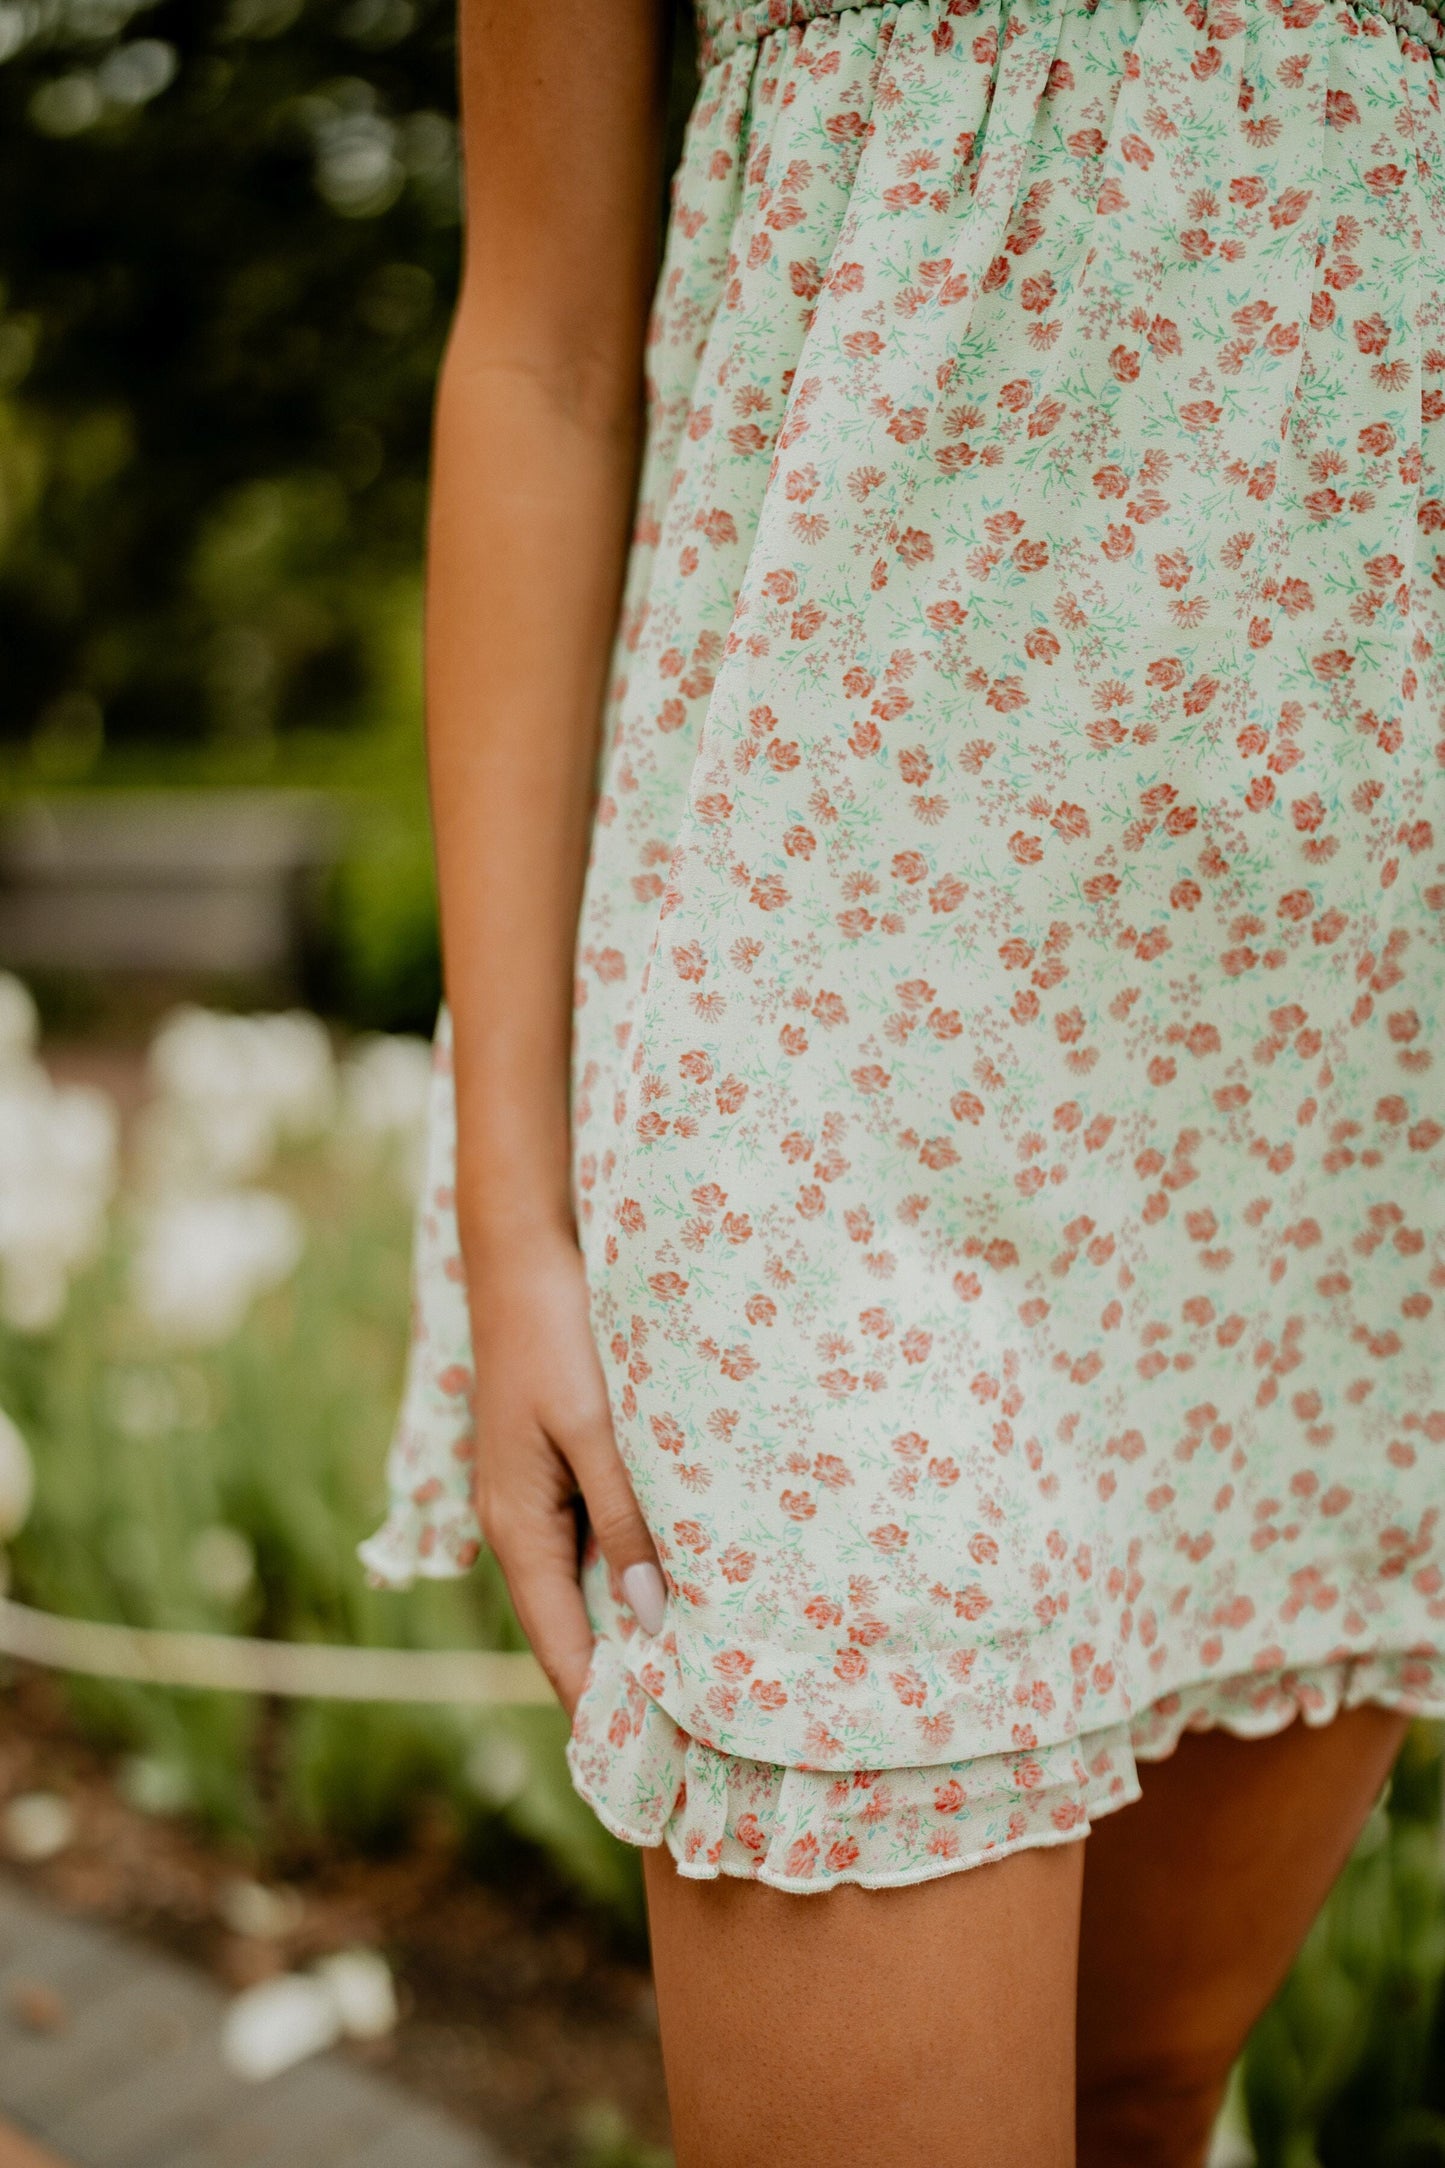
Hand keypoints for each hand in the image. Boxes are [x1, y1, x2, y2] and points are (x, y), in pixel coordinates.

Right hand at [465, 1231, 664, 1713]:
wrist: (524, 1248)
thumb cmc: (558, 1333)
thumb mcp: (597, 1429)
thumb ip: (623, 1519)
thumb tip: (647, 1619)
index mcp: (519, 1527)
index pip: (561, 1650)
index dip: (603, 1715)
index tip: (651, 1775)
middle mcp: (521, 1524)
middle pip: (575, 1630)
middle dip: (627, 1688)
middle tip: (696, 1748)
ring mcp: (538, 1496)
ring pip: (590, 1587)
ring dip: (634, 1634)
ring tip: (700, 1689)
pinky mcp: (560, 1464)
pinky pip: (597, 1542)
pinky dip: (634, 1578)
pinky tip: (682, 1591)